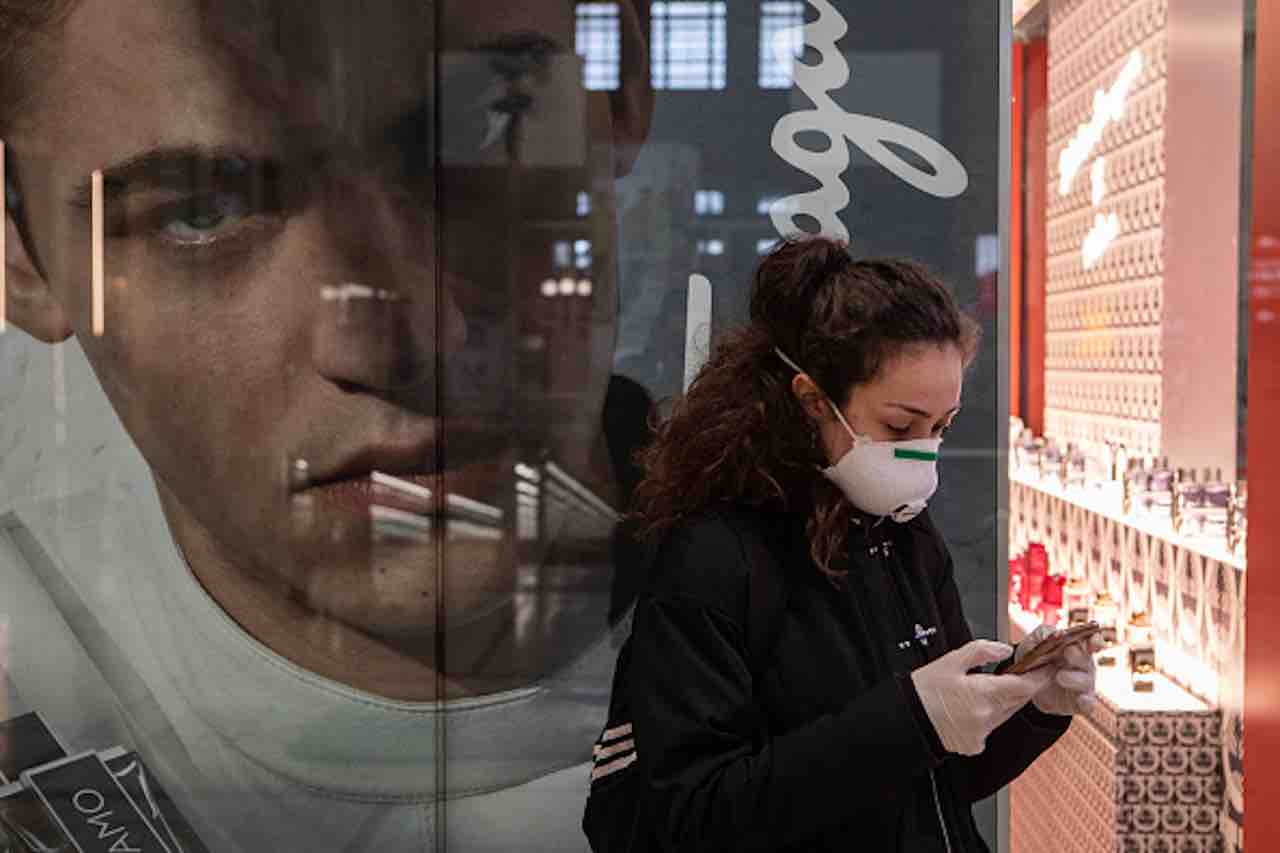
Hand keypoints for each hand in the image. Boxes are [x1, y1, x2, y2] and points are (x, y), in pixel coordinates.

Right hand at [911, 640, 1055, 755]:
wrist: (906, 719)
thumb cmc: (924, 690)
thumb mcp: (950, 661)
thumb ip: (981, 651)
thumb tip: (1005, 650)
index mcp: (983, 693)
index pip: (1024, 687)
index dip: (1038, 677)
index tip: (1045, 668)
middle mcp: (987, 716)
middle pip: (1018, 701)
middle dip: (1021, 687)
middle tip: (1019, 674)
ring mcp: (982, 733)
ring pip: (1005, 714)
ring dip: (1004, 701)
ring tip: (985, 689)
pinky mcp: (975, 744)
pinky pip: (991, 727)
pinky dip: (988, 716)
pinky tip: (970, 709)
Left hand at [1015, 624, 1101, 716]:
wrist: (1025, 685)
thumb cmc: (1035, 658)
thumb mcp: (1033, 642)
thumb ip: (1043, 634)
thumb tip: (1056, 633)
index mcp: (1076, 648)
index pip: (1093, 642)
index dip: (1096, 640)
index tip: (1092, 641)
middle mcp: (1084, 666)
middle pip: (1088, 660)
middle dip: (1079, 656)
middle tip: (1067, 653)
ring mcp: (1083, 685)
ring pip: (1087, 682)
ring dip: (1075, 678)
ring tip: (1059, 676)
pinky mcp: (1079, 703)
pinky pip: (1088, 705)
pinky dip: (1087, 702)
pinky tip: (1081, 699)